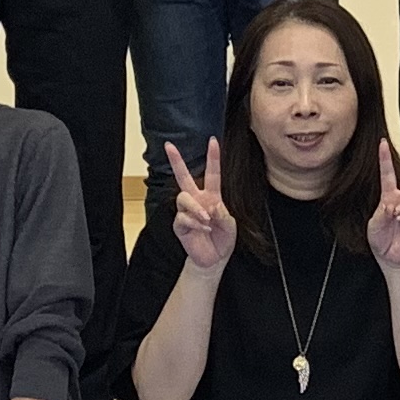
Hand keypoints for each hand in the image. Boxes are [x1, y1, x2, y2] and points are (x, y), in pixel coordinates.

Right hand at [161, 139, 236, 273]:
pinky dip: (194, 222)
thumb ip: (223, 215)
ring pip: (183, 197)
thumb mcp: (230, 225)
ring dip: (196, 207)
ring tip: (206, 219)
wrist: (214, 259)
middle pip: (183, 177)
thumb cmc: (223, 239)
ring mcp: (187, 212)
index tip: (213, 140)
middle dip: (176, 161)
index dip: (213, 157)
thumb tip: (212, 206)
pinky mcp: (180, 225)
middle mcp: (197, 200)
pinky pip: (182, 218)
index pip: (212, 173)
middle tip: (169, 146)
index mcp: (212, 196)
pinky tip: (202, 228)